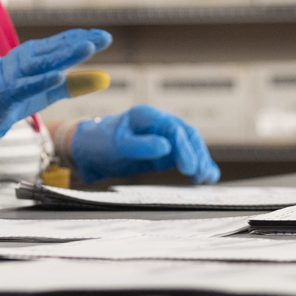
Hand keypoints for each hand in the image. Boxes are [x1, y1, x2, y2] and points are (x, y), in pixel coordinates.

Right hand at [0, 29, 112, 148]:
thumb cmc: (14, 98)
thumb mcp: (48, 91)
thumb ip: (74, 84)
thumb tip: (105, 79)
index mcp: (35, 55)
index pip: (63, 43)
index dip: (84, 38)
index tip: (105, 37)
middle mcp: (25, 58)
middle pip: (57, 49)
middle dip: (81, 43)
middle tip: (104, 37)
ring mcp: (15, 74)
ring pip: (44, 62)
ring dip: (66, 54)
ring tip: (88, 48)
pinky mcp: (7, 92)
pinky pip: (27, 85)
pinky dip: (42, 80)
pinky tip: (59, 76)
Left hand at [69, 105, 219, 184]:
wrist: (88, 151)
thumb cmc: (100, 142)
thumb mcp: (116, 144)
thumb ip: (140, 145)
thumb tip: (167, 147)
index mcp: (147, 116)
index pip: (173, 129)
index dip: (184, 148)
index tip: (188, 167)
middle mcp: (158, 124)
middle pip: (187, 136)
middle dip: (197, 155)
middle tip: (200, 175)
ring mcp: (163, 138)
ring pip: (189, 147)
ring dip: (200, 161)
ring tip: (205, 179)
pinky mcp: (163, 153)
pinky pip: (183, 157)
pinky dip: (196, 166)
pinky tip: (207, 177)